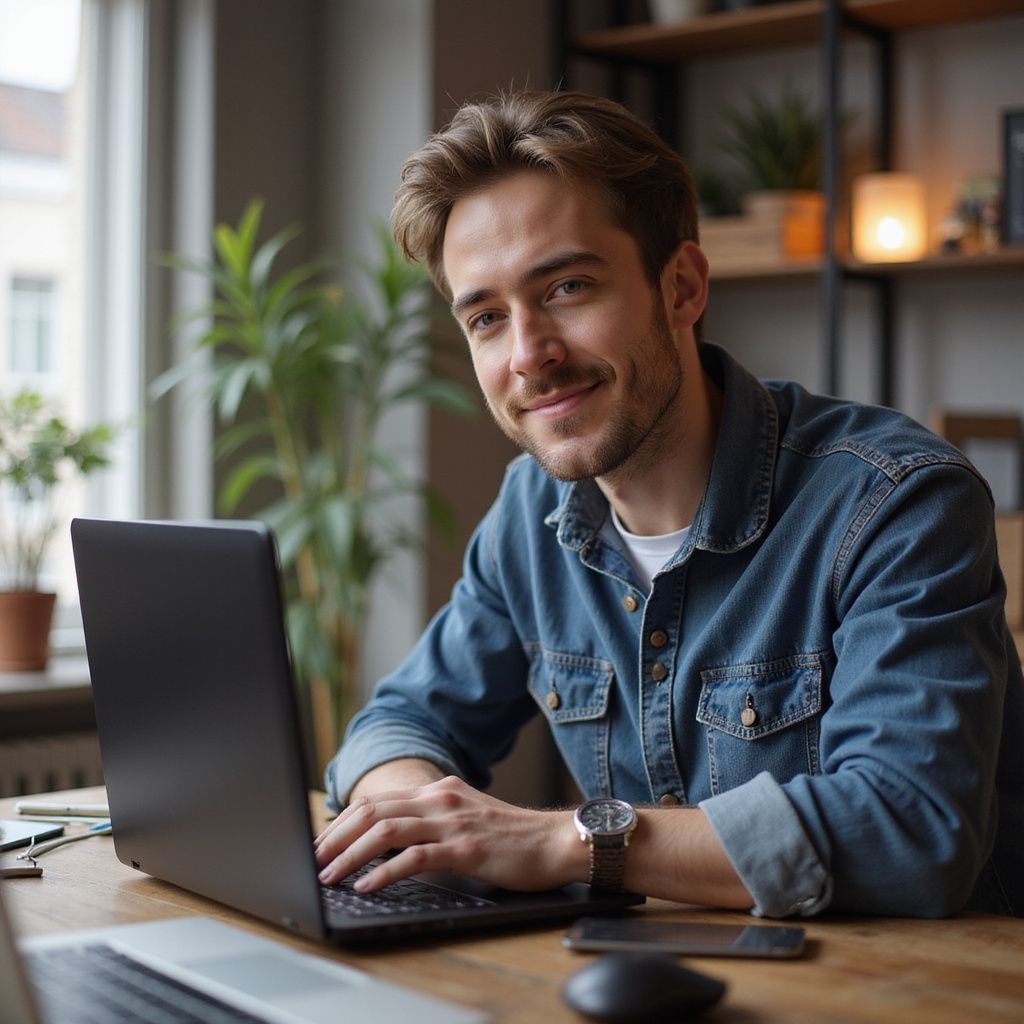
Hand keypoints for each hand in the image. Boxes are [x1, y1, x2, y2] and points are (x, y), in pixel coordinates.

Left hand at [314, 775, 583, 892]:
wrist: (555, 841)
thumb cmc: (511, 837)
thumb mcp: (465, 818)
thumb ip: (431, 822)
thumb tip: (388, 842)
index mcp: (438, 790)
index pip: (376, 801)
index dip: (342, 822)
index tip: (320, 844)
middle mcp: (440, 799)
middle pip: (372, 811)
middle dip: (335, 837)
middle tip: (312, 860)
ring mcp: (452, 822)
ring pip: (386, 831)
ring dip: (351, 855)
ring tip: (329, 876)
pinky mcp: (465, 848)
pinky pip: (414, 858)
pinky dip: (384, 873)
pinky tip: (367, 886)